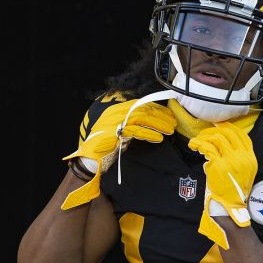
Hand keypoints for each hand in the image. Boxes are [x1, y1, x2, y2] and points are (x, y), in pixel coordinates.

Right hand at [61, 99, 176, 209]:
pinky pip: (136, 131)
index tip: (169, 114)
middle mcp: (116, 112)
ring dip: (158, 124)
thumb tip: (153, 123)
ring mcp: (114, 121)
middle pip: (143, 110)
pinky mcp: (114, 132)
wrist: (89, 158)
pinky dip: (149, 134)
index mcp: (118, 110)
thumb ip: (133, 125)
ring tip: (169, 130)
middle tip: (173, 123)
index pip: (141, 104)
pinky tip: (158, 138)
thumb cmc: (106, 146)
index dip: (156, 108)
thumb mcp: (121, 131)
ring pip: (142, 118)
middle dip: (160, 116)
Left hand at [188, 123, 256, 248]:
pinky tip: (194, 145)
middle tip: (205, 133)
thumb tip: (224, 142)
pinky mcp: (218, 165)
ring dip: (204, 137)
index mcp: (250, 157)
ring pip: (217, 138)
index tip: (219, 125)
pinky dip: (198, 144)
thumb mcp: (245, 171)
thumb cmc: (234, 188)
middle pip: (228, 134)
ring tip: (197, 140)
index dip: (229, 127)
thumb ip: (239, 157)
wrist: (231, 205)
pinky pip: (207, 148)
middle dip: (214, 130)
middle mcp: (242, 157)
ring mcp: (231, 160)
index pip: (242, 135)